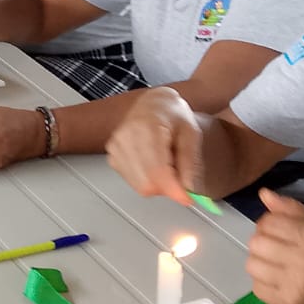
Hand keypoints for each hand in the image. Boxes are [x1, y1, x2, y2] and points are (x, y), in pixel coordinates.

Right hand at [105, 87, 199, 204]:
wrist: (154, 104)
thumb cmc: (172, 115)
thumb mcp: (191, 134)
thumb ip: (190, 162)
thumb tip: (188, 189)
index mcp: (147, 127)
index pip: (157, 170)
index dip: (174, 190)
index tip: (188, 198)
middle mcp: (126, 137)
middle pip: (146, 183)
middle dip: (167, 187)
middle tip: (180, 176)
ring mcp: (116, 147)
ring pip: (140, 186)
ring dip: (157, 184)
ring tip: (166, 164)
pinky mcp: (112, 156)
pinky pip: (132, 182)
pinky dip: (146, 179)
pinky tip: (153, 164)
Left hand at [246, 188, 303, 303]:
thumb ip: (293, 210)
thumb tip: (264, 194)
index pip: (269, 221)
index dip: (269, 224)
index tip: (278, 231)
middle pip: (257, 242)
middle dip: (263, 243)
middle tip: (277, 249)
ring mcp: (295, 285)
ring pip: (252, 265)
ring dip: (260, 263)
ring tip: (276, 266)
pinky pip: (257, 288)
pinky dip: (264, 284)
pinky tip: (280, 282)